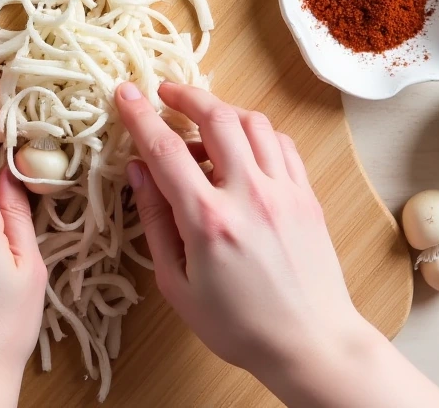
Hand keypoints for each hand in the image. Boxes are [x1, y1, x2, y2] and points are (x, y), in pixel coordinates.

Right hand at [115, 81, 438, 407]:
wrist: (313, 346)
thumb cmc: (239, 326)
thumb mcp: (177, 285)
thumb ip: (155, 223)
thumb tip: (137, 171)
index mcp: (209, 221)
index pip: (165, 149)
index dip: (140, 115)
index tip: (125, 92)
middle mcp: (249, 196)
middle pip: (216, 117)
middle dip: (185, 95)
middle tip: (165, 93)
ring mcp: (284, 192)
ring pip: (253, 122)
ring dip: (222, 109)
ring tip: (203, 120)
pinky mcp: (306, 196)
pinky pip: (281, 143)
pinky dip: (256, 132)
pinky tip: (241, 144)